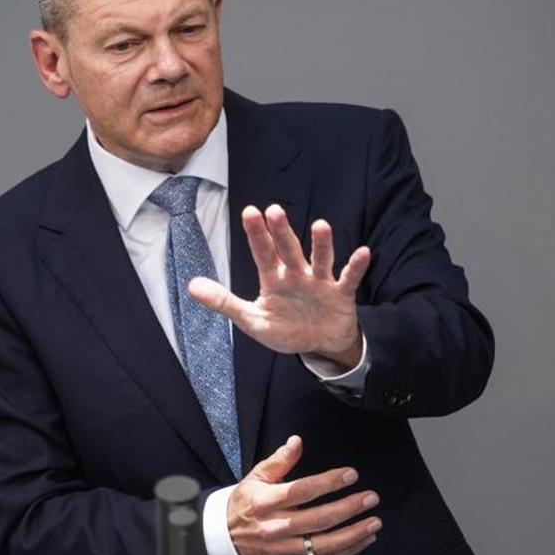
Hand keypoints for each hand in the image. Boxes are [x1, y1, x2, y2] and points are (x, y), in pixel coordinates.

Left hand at [189, 204, 370, 369]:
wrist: (320, 345)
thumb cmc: (286, 328)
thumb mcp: (252, 320)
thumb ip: (224, 302)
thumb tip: (191, 286)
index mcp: (274, 279)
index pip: (263, 253)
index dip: (256, 235)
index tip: (249, 212)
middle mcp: (297, 274)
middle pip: (289, 250)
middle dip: (282, 232)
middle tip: (274, 210)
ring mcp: (320, 282)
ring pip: (320, 259)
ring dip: (321, 244)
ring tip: (320, 225)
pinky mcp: (341, 294)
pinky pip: (349, 278)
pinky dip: (356, 267)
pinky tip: (363, 252)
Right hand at [227, 435, 381, 554]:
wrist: (227, 539)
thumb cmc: (246, 503)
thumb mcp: (256, 476)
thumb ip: (279, 460)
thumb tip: (296, 441)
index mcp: (266, 502)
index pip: (301, 491)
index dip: (328, 482)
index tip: (351, 474)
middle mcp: (276, 526)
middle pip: (318, 519)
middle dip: (348, 508)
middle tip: (370, 497)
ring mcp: (285, 547)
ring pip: (324, 545)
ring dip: (353, 534)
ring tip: (374, 521)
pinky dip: (347, 551)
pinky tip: (363, 540)